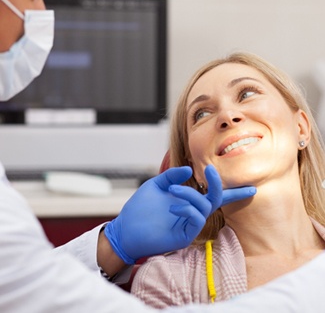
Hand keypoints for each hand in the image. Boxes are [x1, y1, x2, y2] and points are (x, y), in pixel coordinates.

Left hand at [104, 166, 255, 264]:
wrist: (126, 227)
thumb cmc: (140, 208)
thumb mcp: (157, 185)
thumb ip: (172, 176)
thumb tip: (189, 170)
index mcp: (188, 201)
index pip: (214, 196)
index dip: (233, 192)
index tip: (251, 187)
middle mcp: (192, 212)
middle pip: (216, 199)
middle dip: (218, 185)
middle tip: (211, 170)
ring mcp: (189, 225)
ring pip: (204, 207)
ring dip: (191, 195)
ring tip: (173, 190)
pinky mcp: (185, 236)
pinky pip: (196, 220)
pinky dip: (188, 209)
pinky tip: (173, 207)